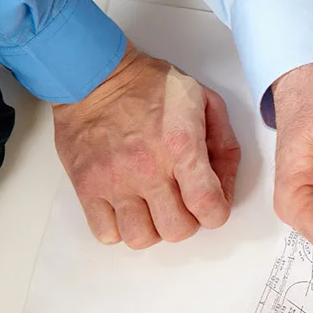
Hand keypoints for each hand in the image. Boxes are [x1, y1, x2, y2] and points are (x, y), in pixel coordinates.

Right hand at [52, 42, 240, 248]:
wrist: (95, 74)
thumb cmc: (150, 85)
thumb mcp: (203, 101)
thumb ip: (224, 144)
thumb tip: (225, 186)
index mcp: (181, 146)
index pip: (208, 208)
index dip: (216, 213)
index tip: (210, 204)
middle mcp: (147, 169)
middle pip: (177, 230)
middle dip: (186, 221)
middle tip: (180, 202)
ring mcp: (114, 181)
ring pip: (141, 238)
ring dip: (152, 227)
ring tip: (151, 206)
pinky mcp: (87, 186)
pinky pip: (105, 233)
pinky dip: (118, 228)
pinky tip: (126, 207)